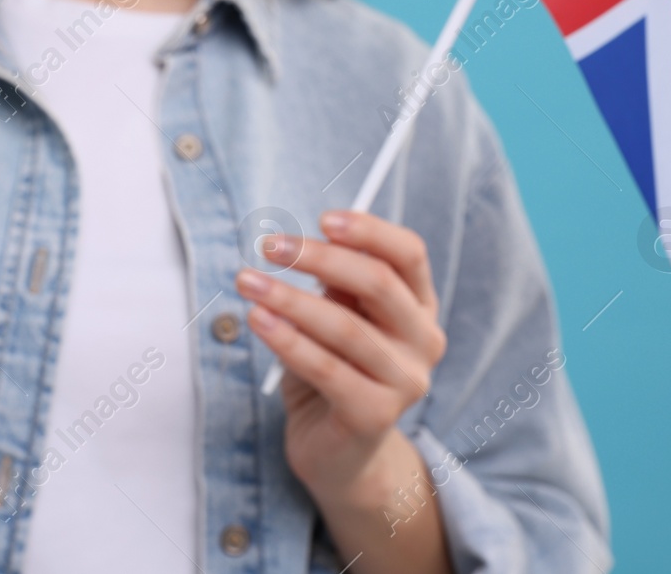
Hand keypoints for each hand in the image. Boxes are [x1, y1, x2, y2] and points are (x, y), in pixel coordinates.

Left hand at [235, 210, 445, 508]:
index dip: (369, 230)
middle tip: (268, 245)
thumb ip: (336, 284)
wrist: (339, 453)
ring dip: (290, 298)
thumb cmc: (334, 370)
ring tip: (247, 281)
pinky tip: (257, 321)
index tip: (322, 217)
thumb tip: (304, 242)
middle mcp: (424, 341)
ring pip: (346, 327)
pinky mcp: (374, 416)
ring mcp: (406, 382)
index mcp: (420, 306)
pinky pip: (326, 369)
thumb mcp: (338, 317)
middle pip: (378, 284)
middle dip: (319, 258)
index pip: (409, 254)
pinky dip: (287, 340)